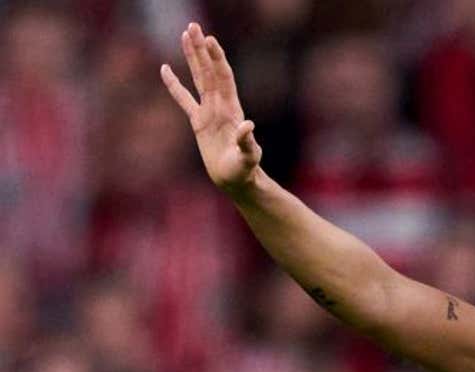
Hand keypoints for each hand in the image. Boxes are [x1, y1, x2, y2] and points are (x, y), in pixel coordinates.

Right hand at [160, 23, 261, 192]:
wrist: (236, 180)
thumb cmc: (244, 170)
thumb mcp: (247, 157)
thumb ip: (247, 142)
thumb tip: (248, 126)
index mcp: (231, 110)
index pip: (223, 78)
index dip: (216, 59)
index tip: (209, 40)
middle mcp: (220, 106)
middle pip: (209, 71)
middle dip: (201, 50)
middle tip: (193, 26)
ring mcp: (208, 111)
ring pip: (198, 78)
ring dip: (192, 58)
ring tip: (185, 35)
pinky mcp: (198, 121)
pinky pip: (183, 99)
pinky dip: (173, 84)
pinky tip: (165, 68)